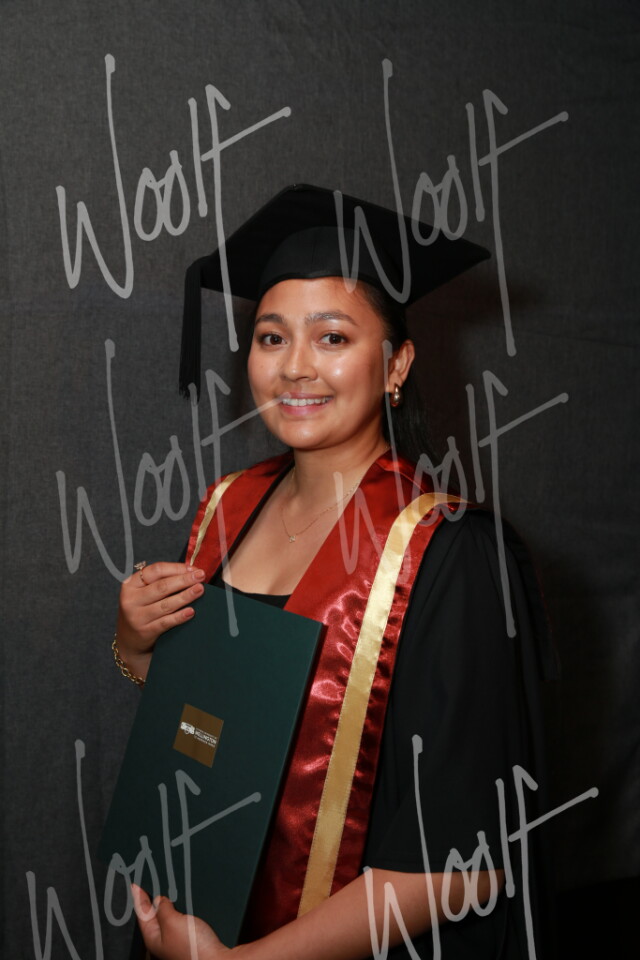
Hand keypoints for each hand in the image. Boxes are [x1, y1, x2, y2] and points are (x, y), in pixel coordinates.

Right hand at [115, 562, 205, 680]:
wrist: (129, 640)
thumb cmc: (142, 609)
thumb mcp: (143, 592)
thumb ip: (161, 580)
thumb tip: (190, 571)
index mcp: (130, 584)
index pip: (156, 570)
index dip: (176, 568)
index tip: (192, 568)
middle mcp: (131, 599)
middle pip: (162, 586)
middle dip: (184, 580)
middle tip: (201, 576)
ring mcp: (137, 617)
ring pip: (166, 604)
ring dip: (185, 596)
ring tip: (199, 590)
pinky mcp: (146, 631)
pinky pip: (166, 622)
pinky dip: (180, 616)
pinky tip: (191, 611)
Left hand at [132, 884, 229, 959]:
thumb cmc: (194, 950)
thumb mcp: (172, 923)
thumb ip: (163, 909)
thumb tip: (159, 900)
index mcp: (154, 939)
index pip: (142, 914)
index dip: (138, 898)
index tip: (134, 885)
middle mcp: (164, 941)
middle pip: (153, 917)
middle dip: (150, 901)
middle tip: (145, 886)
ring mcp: (178, 941)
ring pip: (168, 918)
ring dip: (166, 905)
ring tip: (162, 892)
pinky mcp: (192, 940)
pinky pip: (181, 921)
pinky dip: (180, 911)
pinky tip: (183, 906)